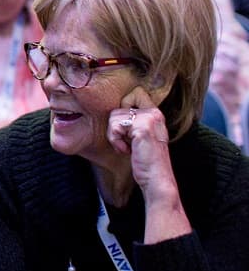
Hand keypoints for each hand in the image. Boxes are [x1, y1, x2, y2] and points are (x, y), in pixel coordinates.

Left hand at [108, 86, 177, 204]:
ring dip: (115, 136)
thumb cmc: (145, 160)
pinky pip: (115, 127)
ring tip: (129, 147)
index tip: (128, 128)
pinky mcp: (142, 127)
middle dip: (116, 128)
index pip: (136, 92)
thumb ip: (133, 121)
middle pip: (118, 108)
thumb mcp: (140, 136)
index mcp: (155, 114)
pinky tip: (128, 150)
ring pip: (113, 117)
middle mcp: (154, 113)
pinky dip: (116, 141)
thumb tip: (114, 110)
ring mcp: (149, 119)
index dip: (124, 108)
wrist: (156, 178)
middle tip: (128, 142)